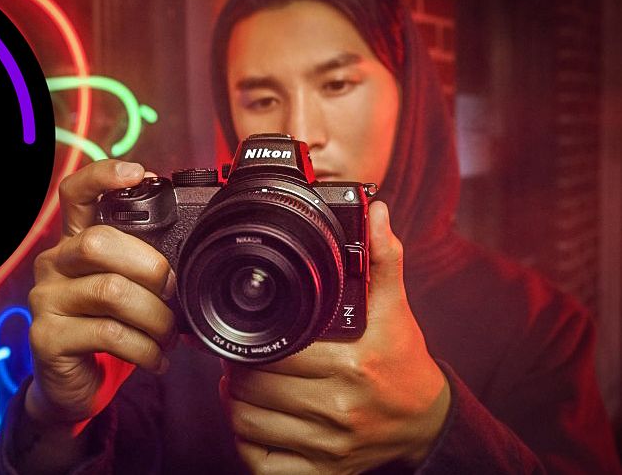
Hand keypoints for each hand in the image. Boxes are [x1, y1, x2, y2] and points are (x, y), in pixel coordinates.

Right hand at [24, 159, 177, 432]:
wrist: (75, 386)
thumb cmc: (109, 330)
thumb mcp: (127, 290)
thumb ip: (143, 264)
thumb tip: (194, 251)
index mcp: (75, 242)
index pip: (75, 193)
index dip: (103, 176)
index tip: (138, 174)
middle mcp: (53, 263)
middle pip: (98, 242)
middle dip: (150, 267)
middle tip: (171, 292)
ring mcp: (45, 300)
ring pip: (110, 291)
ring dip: (154, 317)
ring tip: (168, 335)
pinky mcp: (47, 337)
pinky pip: (108, 335)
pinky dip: (145, 349)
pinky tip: (156, 359)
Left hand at [221, 201, 449, 473]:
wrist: (426, 423)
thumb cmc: (402, 363)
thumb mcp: (395, 309)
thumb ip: (382, 259)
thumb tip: (376, 212)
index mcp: (353, 365)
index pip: (275, 353)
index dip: (253, 343)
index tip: (252, 335)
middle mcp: (340, 408)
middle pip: (252, 388)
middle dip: (239, 370)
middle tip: (243, 358)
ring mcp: (329, 446)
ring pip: (247, 424)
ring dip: (236, 404)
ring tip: (244, 385)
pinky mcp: (321, 473)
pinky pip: (261, 463)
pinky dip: (248, 443)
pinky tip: (256, 423)